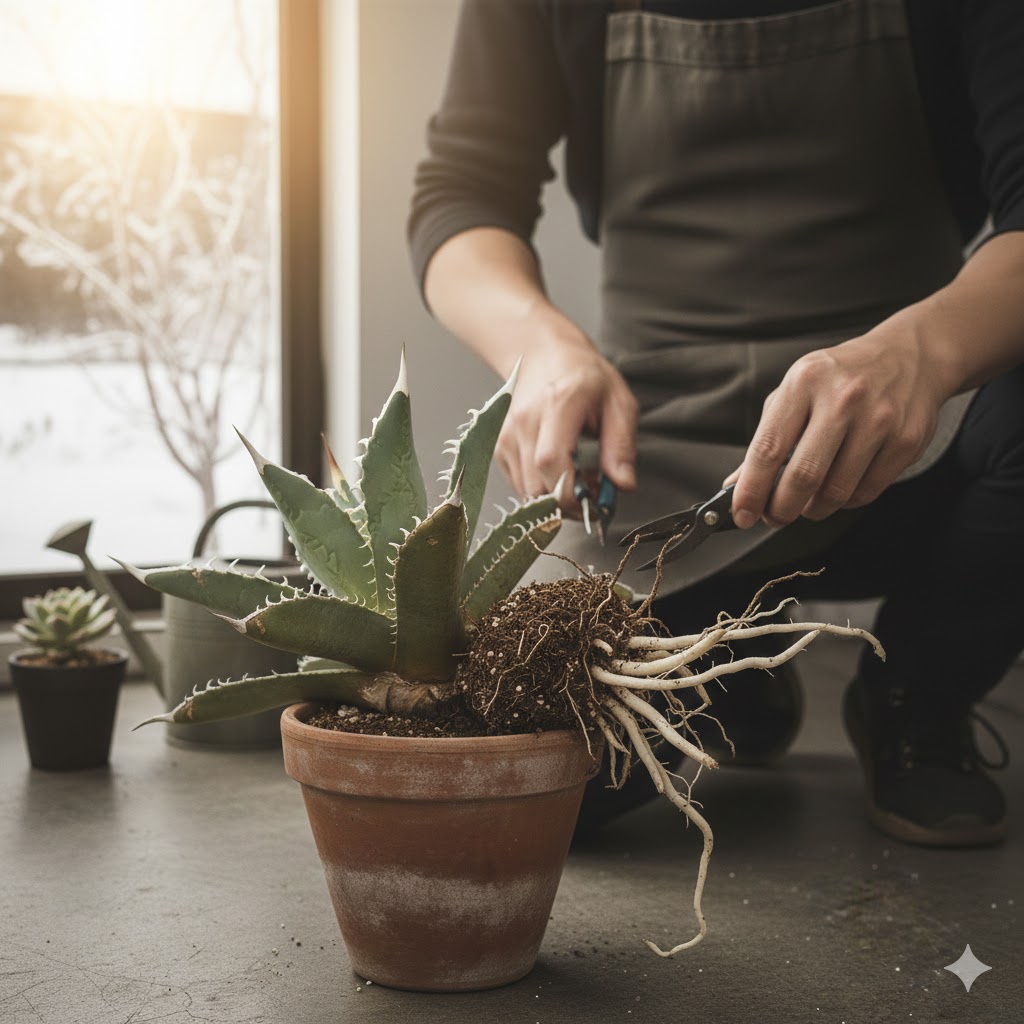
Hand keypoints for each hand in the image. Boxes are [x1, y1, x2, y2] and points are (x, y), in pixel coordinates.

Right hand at [495, 334, 637, 507]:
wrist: (541, 355)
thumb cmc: (584, 377)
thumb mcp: (618, 403)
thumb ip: (621, 446)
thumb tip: (623, 485)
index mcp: (557, 404)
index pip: (552, 462)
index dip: (571, 494)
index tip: (595, 505)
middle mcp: (524, 421)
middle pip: (537, 485)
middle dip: (567, 503)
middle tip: (593, 495)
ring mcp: (506, 434)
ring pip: (526, 491)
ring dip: (554, 498)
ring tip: (578, 480)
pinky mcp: (499, 447)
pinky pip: (518, 485)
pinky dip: (540, 489)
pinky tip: (558, 473)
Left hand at [727, 322, 954, 527]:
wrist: (909, 355)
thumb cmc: (840, 377)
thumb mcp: (795, 392)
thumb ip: (766, 438)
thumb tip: (737, 484)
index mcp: (805, 382)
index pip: (768, 448)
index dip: (751, 490)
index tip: (743, 514)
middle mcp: (843, 398)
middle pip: (804, 476)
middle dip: (782, 509)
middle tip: (775, 516)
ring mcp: (879, 419)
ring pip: (836, 492)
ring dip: (814, 509)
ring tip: (808, 501)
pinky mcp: (906, 440)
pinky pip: (866, 492)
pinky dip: (845, 502)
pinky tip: (839, 487)